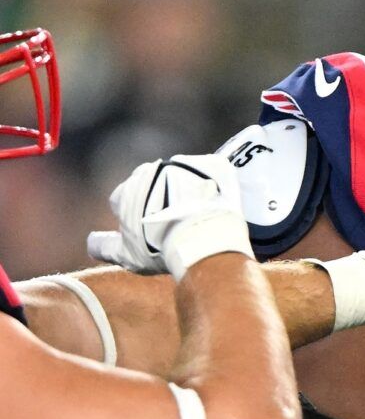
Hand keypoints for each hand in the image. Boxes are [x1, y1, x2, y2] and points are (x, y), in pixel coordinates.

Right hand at [88, 155, 252, 279]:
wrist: (204, 233)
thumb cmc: (162, 247)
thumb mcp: (127, 255)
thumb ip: (104, 247)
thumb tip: (91, 244)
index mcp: (125, 192)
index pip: (122, 199)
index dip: (135, 216)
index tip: (150, 230)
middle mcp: (149, 172)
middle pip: (151, 184)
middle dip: (160, 199)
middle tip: (175, 222)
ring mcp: (180, 164)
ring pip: (181, 175)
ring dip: (187, 189)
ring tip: (199, 214)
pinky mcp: (211, 163)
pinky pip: (211, 170)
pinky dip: (214, 182)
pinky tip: (219, 201)